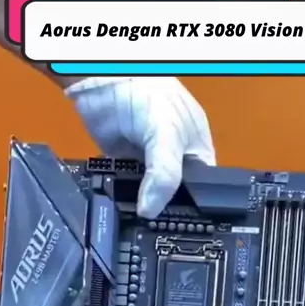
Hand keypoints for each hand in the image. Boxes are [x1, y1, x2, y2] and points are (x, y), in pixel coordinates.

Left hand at [65, 76, 215, 218]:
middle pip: (175, 197)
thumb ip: (165, 173)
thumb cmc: (146, 93)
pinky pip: (126, 188)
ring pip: (150, 195)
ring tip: (134, 220)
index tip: (182, 228)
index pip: (203, 191)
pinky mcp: (124, 164)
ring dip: (141, 205)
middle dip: (165, 210)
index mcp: (198, 152)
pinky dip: (122, 196)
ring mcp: (149, 162)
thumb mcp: (166, 135)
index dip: (195, 210)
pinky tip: (119, 205)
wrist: (100, 77)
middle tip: (154, 227)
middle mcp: (176, 160)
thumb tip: (150, 211)